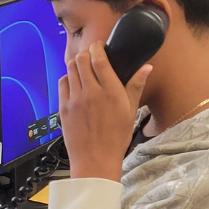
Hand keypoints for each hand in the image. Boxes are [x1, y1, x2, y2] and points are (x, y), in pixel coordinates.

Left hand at [60, 42, 151, 181]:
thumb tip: (147, 67)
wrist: (95, 161)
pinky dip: (68, 79)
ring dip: (76, 65)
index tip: (100, 46)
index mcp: (110, 92)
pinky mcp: (63, 108)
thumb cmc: (116, 138)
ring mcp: (75, 100)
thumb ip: (136, 86)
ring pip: (70, 69)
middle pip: (81, 59)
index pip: (99, 59)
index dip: (97, 47)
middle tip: (92, 58)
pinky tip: (75, 84)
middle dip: (86, 54)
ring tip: (83, 69)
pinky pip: (62, 84)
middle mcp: (91, 92)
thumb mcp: (131, 111)